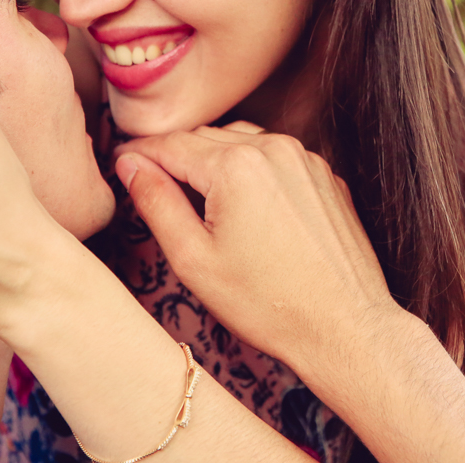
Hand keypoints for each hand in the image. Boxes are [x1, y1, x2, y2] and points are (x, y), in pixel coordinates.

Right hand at [115, 124, 396, 371]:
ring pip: (242, 141)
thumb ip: (156, 202)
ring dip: (213, 157)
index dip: (140, 152)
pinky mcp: (326, 176)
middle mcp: (274, 148)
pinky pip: (277, 157)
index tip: (120, 160)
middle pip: (206, 137)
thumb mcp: (193, 259)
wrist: (344, 326)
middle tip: (150, 179)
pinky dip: (252, 168)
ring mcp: (306, 159)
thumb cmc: (267, 303)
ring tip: (193, 192)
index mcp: (236, 165)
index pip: (171, 145)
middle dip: (175, 154)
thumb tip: (130, 164)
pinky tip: (243, 203)